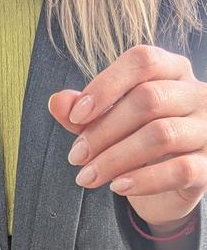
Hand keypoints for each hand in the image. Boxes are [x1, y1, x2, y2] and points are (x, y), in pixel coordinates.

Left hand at [48, 44, 206, 230]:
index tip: (75, 117)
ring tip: (87, 177)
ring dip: (114, 158)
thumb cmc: (136, 144)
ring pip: (160, 136)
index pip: (142, 60)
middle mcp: (197, 95)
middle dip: (102, 130)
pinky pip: (179, 170)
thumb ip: (83, 112)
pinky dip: (143, 180)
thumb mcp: (107, 124)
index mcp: (173, 71)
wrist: (167, 188)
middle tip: (75, 157)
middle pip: (148, 100)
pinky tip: (117, 187)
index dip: (105, 86)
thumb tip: (57, 102)